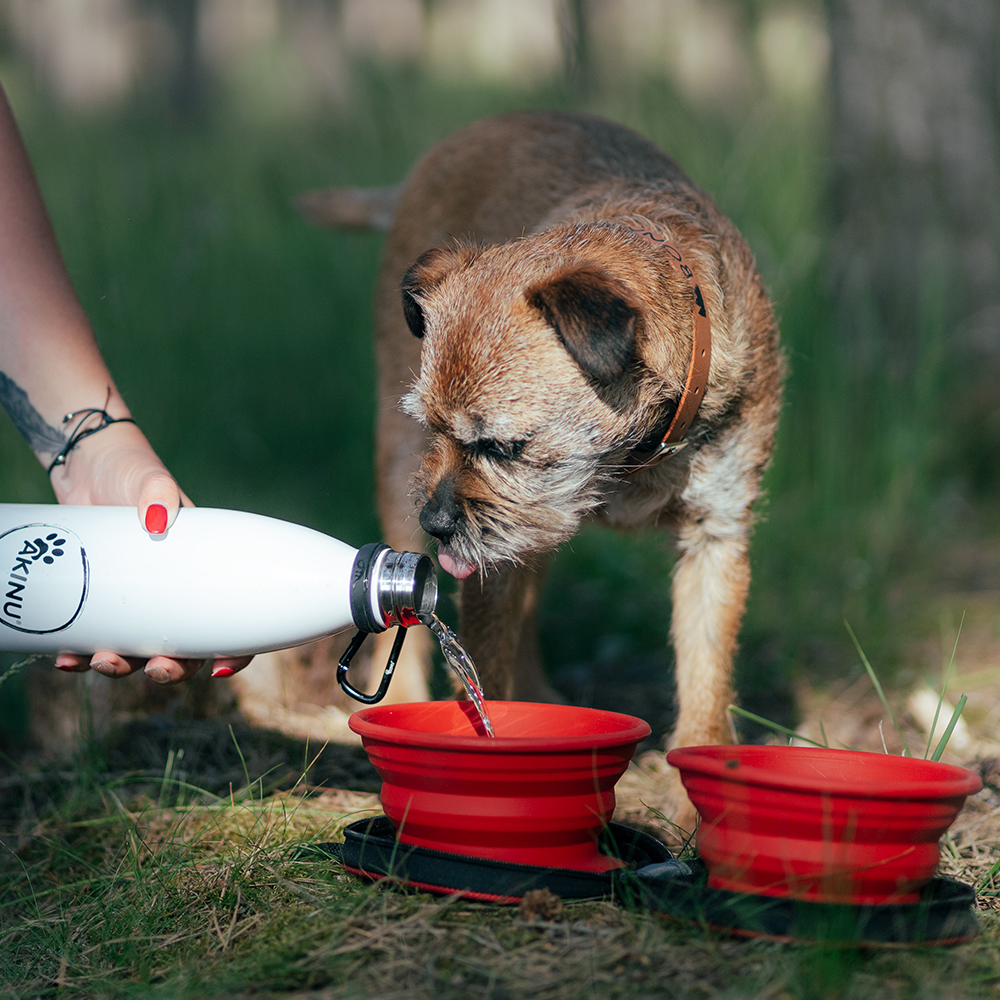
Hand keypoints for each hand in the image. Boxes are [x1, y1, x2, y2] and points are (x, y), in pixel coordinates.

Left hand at [48, 420, 253, 683]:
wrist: (85, 466)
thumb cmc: (131, 469)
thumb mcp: (152, 479)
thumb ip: (159, 492)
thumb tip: (157, 519)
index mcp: (201, 568)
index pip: (230, 618)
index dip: (234, 650)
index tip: (220, 668)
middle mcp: (172, 591)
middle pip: (184, 648)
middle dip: (172, 670)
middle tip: (156, 668)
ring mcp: (133, 598)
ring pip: (137, 650)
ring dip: (123, 667)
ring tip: (102, 661)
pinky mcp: (97, 598)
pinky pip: (91, 639)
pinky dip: (79, 657)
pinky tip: (65, 659)